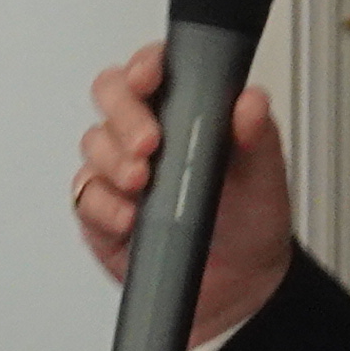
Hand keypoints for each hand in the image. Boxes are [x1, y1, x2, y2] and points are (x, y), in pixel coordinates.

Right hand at [68, 43, 295, 350]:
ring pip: (93, 143)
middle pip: (110, 93)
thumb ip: (258, 132)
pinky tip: (130, 217)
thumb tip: (249, 103)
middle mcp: (146, 130)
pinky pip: (85, 195)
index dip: (144, 64)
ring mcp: (119, 168)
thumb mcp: (264, 172)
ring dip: (114, 160)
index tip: (150, 77)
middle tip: (149, 144)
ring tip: (143, 183)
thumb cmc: (249, 218)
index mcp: (183, 107)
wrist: (238, 285)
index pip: (152, 67)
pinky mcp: (101, 209)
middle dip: (124, 115)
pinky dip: (104, 205)